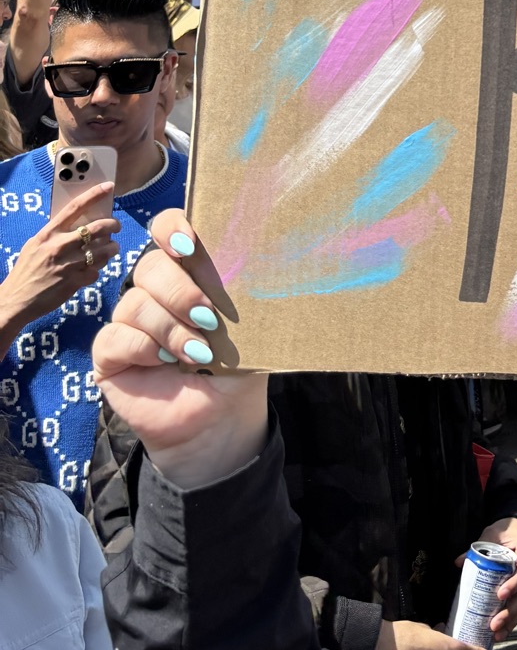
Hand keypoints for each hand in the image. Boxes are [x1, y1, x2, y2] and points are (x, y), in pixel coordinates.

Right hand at [0, 183, 121, 323]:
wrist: (15, 300)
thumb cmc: (26, 271)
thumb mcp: (35, 245)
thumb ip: (55, 234)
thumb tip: (78, 223)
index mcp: (48, 234)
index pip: (75, 207)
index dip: (94, 194)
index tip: (108, 186)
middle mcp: (60, 246)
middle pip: (98, 228)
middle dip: (113, 225)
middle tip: (116, 227)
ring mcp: (69, 265)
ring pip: (104, 250)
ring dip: (112, 248)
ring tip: (111, 249)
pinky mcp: (74, 282)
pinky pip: (97, 271)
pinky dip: (97, 270)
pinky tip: (92, 270)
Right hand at [92, 209, 265, 490]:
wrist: (221, 421)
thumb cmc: (238, 365)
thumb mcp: (250, 324)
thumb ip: (248, 292)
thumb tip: (274, 259)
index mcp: (187, 272)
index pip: (165, 228)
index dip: (172, 229)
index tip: (190, 245)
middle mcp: (153, 291)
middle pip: (149, 266)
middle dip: (180, 290)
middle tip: (209, 316)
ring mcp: (128, 321)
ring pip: (134, 303)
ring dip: (170, 327)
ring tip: (199, 352)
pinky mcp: (110, 355)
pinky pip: (115, 337)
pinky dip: (144, 347)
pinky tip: (168, 362)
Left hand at [473, 516, 516, 638]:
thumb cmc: (508, 530)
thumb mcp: (493, 534)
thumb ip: (478, 547)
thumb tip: (459, 562)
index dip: (514, 584)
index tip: (500, 596)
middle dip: (510, 612)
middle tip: (494, 625)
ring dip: (511, 621)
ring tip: (497, 634)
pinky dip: (512, 619)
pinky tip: (502, 632)